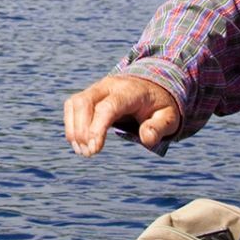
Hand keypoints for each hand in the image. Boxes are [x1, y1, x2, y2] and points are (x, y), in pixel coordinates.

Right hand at [63, 75, 180, 157]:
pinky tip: (78, 142)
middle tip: (88, 154)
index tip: (94, 150)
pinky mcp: (89, 93)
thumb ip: (159, 128)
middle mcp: (110, 85)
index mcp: (130, 91)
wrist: (151, 88)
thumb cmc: (159, 107)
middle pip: (85, 102)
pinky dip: (71, 124)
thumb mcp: (168, 118)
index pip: (107, 108)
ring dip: (73, 129)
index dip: (97, 129)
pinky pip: (72, 105)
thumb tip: (146, 138)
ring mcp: (97, 87)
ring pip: (75, 103)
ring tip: (82, 151)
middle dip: (81, 130)